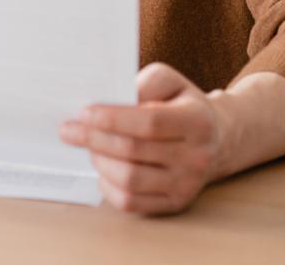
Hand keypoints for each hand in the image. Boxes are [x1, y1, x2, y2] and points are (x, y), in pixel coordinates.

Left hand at [58, 62, 220, 214]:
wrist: (216, 138)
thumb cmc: (181, 105)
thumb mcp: (169, 81)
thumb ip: (143, 83)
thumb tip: (111, 101)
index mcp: (197, 121)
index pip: (149, 123)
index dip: (112, 118)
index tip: (83, 113)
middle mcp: (196, 157)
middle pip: (133, 151)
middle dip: (93, 139)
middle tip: (69, 130)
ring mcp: (187, 184)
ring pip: (129, 180)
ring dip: (99, 161)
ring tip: (88, 146)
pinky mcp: (175, 203)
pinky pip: (131, 202)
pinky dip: (108, 186)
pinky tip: (103, 168)